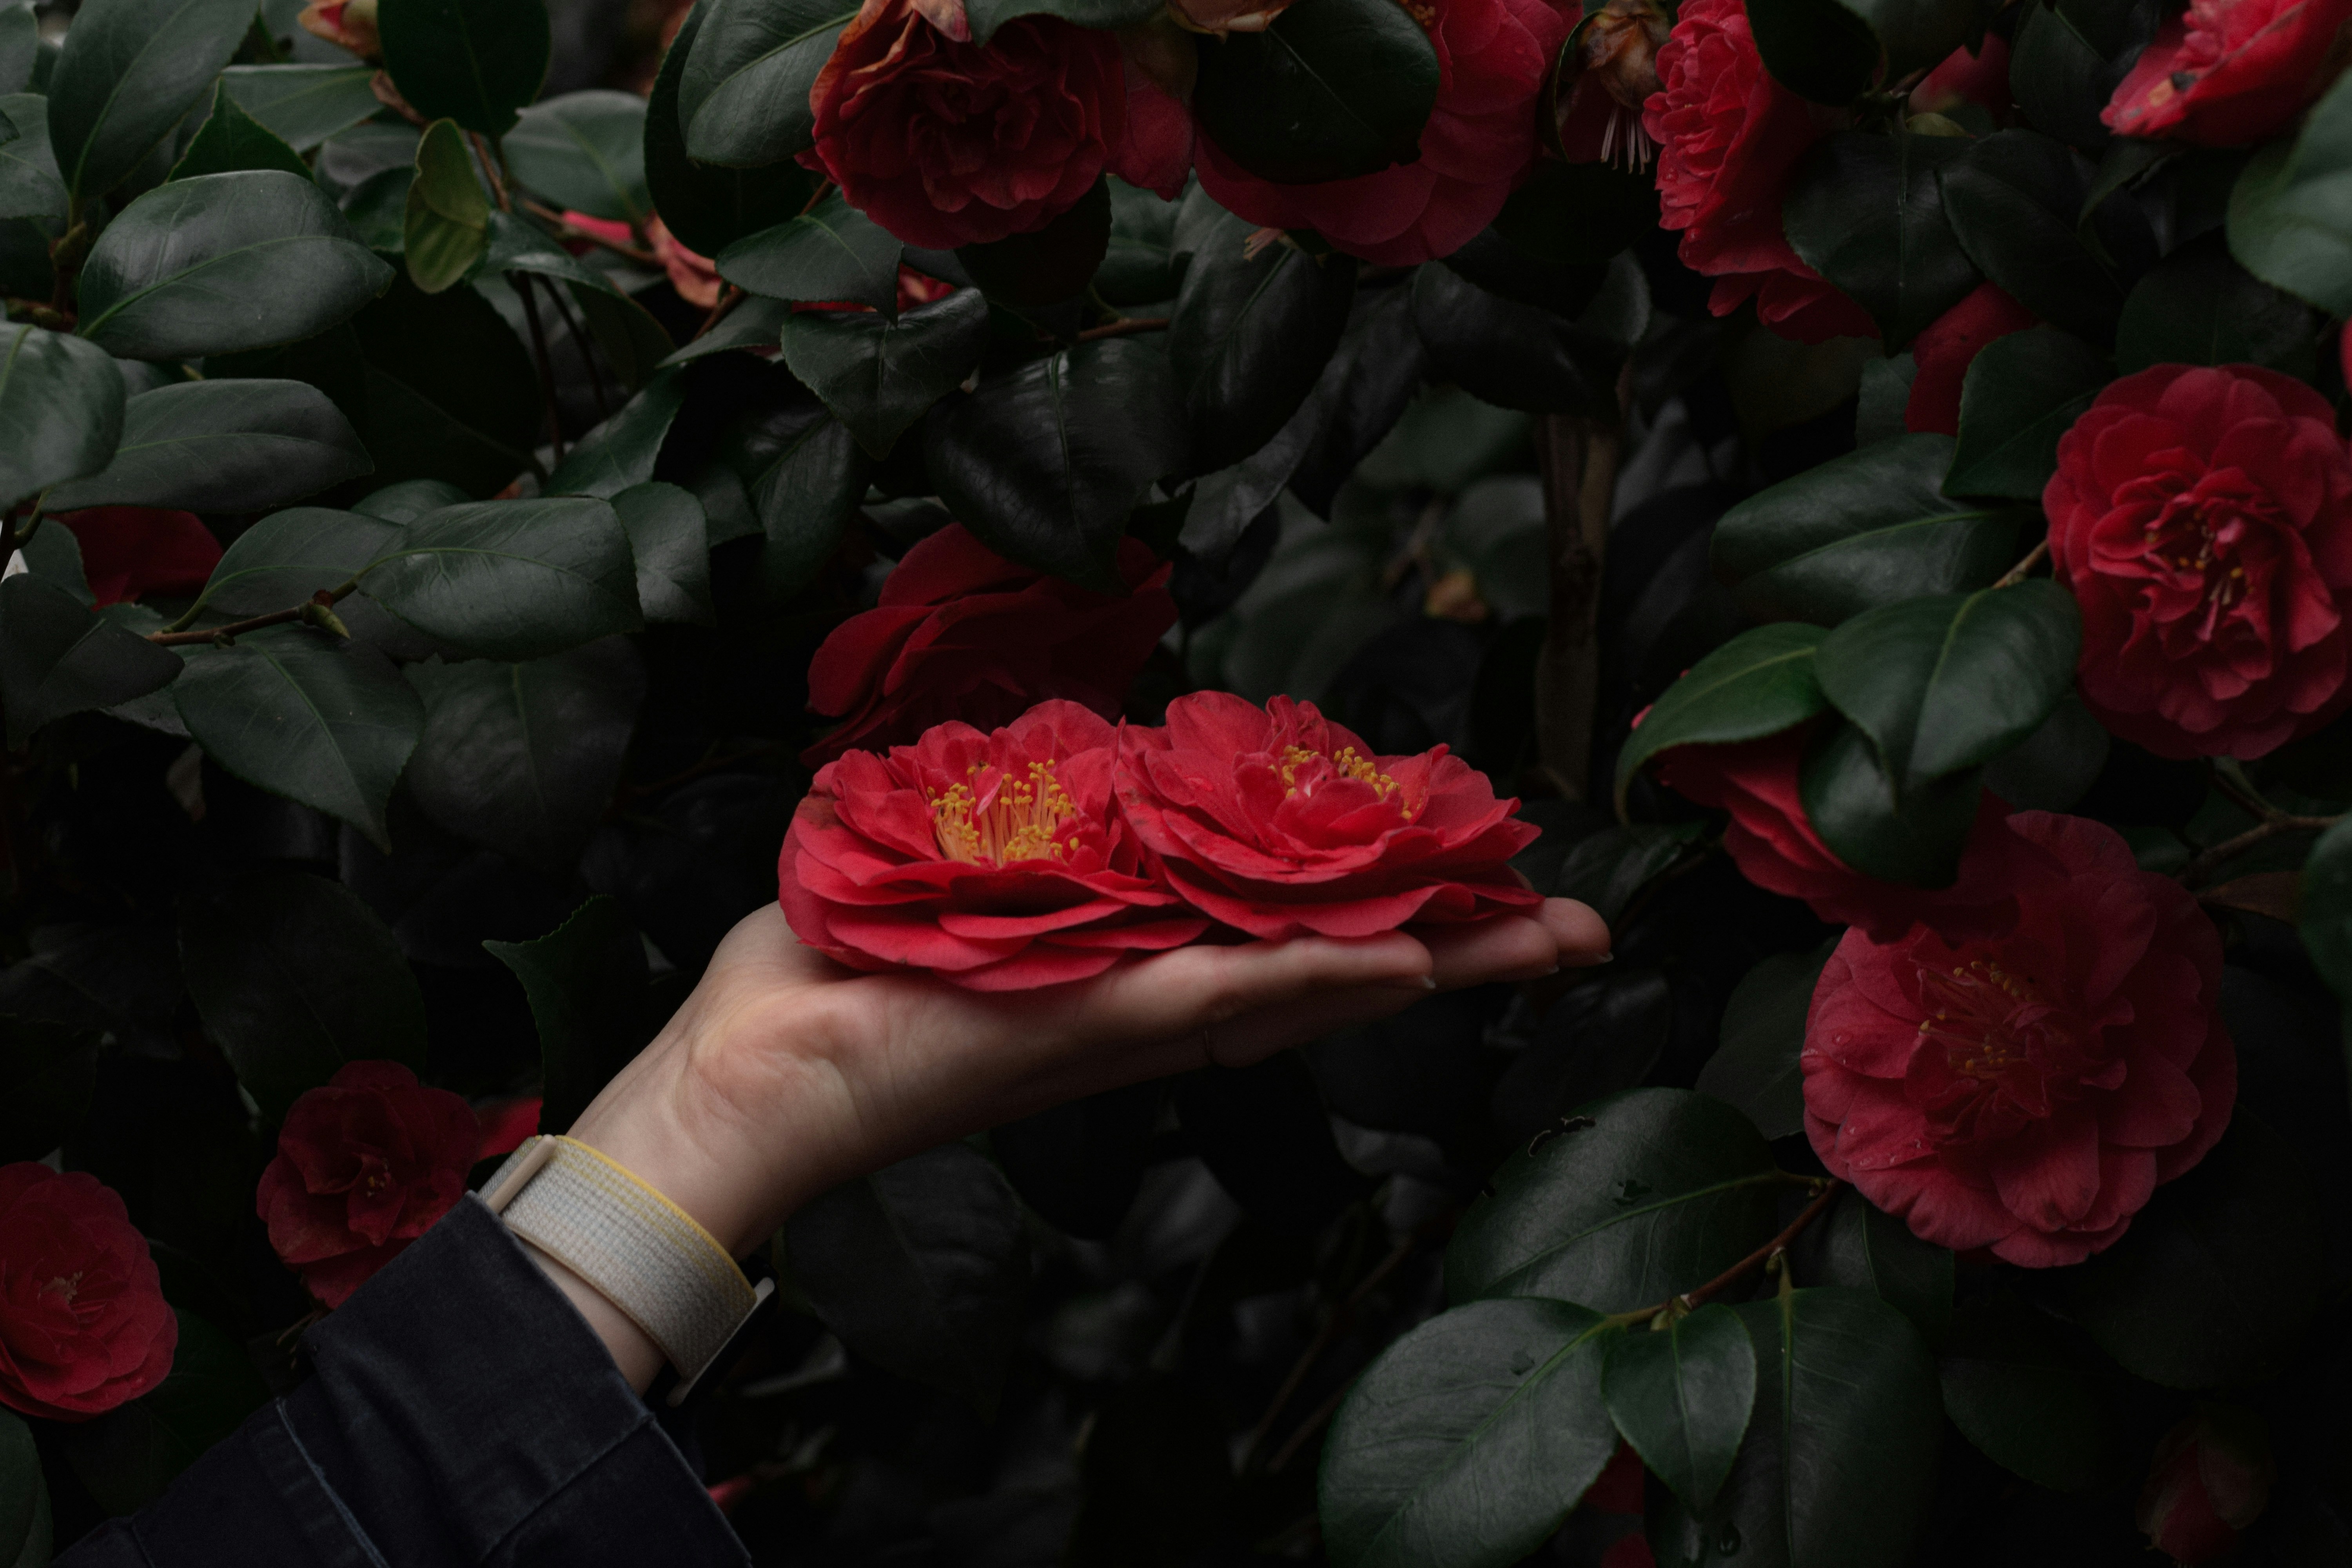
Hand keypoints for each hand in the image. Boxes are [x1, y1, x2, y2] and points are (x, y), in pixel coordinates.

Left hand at [551, 900, 1607, 1385]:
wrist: (746, 1070)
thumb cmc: (830, 969)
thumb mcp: (952, 873)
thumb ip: (1025, 834)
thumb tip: (1069, 772)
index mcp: (1123, 966)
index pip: (1283, 933)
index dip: (1387, 906)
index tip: (1475, 877)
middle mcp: (1147, 1002)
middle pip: (1329, 965)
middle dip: (1456, 945)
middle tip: (1574, 926)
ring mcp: (1123, 1019)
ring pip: (1305, 984)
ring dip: (1427, 960)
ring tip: (1539, 939)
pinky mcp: (1078, 1025)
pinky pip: (1214, 997)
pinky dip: (1309, 981)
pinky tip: (1400, 964)